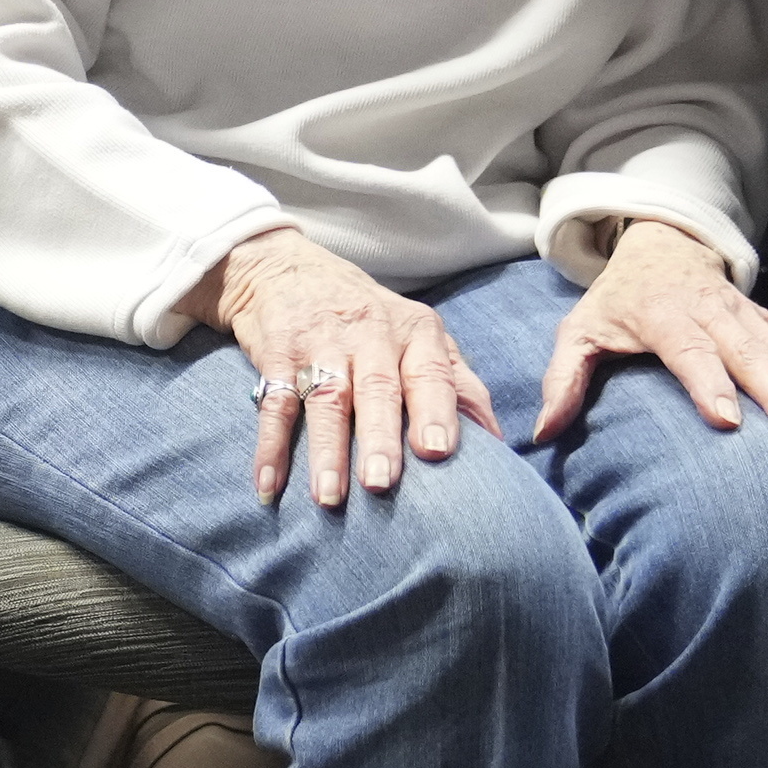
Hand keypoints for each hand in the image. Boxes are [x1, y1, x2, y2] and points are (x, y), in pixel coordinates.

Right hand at [197, 227, 495, 507]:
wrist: (286, 269)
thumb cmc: (369, 318)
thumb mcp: (418, 335)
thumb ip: (458, 382)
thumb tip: (498, 440)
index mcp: (414, 332)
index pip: (430, 371)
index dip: (434, 411)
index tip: (436, 452)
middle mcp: (370, 334)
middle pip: (377, 389)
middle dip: (379, 437)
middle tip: (381, 482)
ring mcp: (321, 344)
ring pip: (326, 400)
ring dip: (327, 451)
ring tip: (329, 498)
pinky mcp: (278, 354)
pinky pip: (274, 403)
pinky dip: (270, 446)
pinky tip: (269, 484)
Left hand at [535, 219, 767, 449]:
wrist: (662, 245)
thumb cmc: (618, 302)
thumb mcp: (580, 330)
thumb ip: (563, 379)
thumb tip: (545, 433)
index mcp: (665, 315)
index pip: (690, 349)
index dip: (709, 382)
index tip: (728, 420)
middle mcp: (714, 313)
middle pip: (750, 354)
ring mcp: (748, 317)